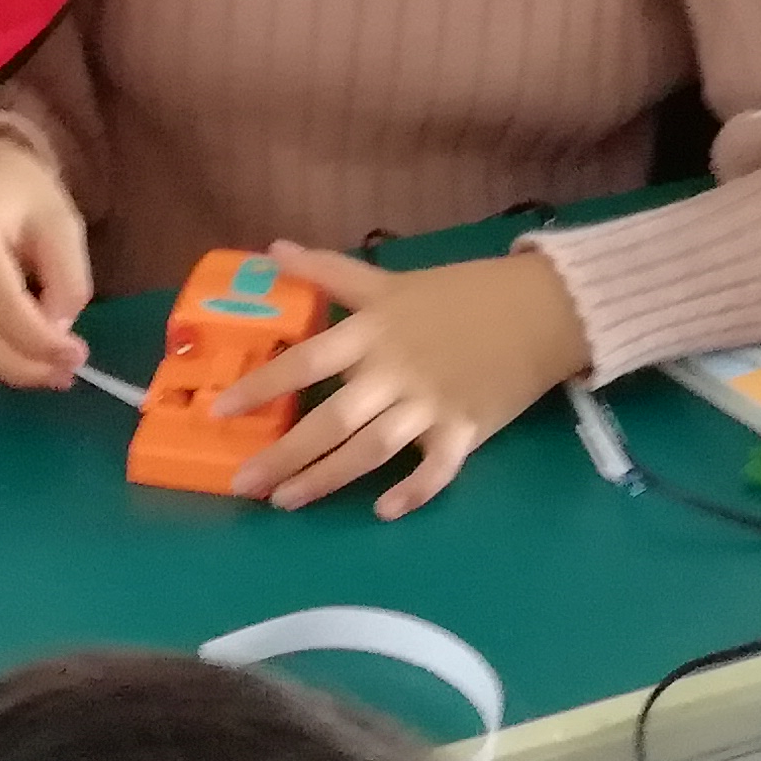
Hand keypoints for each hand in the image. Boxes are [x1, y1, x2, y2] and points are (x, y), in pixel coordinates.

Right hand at [0, 133, 92, 390]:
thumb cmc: (18, 192)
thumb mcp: (61, 220)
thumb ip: (68, 277)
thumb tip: (57, 333)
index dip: (38, 341)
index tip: (75, 358)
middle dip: (25, 367)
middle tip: (65, 372)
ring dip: (1, 371)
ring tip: (40, 364)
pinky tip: (1, 356)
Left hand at [212, 242, 592, 519]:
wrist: (540, 309)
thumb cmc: (459, 294)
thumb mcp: (389, 279)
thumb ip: (329, 271)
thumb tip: (271, 249)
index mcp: (372, 332)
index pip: (304, 362)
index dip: (261, 387)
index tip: (221, 412)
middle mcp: (394, 371)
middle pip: (330, 420)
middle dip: (284, 455)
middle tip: (243, 486)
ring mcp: (430, 404)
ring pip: (370, 450)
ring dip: (326, 479)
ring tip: (287, 502)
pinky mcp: (466, 429)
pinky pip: (436, 469)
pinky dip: (412, 491)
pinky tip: (383, 510)